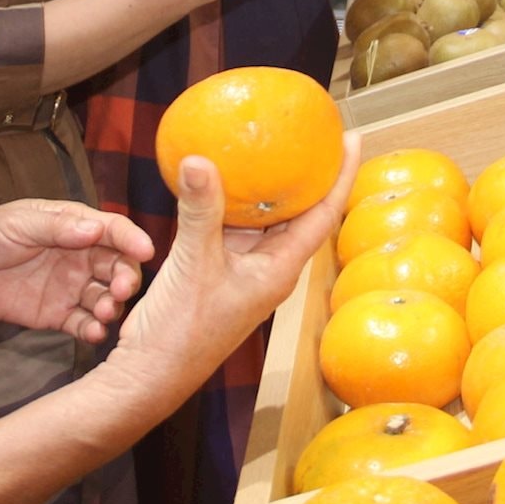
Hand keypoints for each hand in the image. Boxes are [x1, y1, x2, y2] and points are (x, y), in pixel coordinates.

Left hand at [0, 201, 155, 344]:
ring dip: (112, 305)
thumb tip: (95, 229)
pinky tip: (95, 333)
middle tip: (121, 290)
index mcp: (74, 226)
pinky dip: (94, 329)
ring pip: (105, 297)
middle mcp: (80, 256)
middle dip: (125, 277)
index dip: (131, 239)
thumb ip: (57, 228)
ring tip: (107, 313)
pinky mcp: (57, 315)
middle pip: (116, 266)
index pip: (112, 230)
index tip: (146, 251)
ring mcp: (71, 287)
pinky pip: (83, 323)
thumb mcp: (19, 223)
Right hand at [108, 135, 360, 400]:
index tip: (353, 139)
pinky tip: (221, 174)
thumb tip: (200, 159)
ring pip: (265, 218)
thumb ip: (199, 210)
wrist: (151, 372)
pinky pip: (232, 225)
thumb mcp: (193, 263)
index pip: (324, 216)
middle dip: (309, 174)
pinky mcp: (216, 268)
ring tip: (274, 142)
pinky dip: (231, 199)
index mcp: (280, 270)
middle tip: (313, 132)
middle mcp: (268, 267)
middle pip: (300, 213)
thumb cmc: (183, 331)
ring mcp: (243, 268)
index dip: (341, 177)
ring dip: (270, 185)